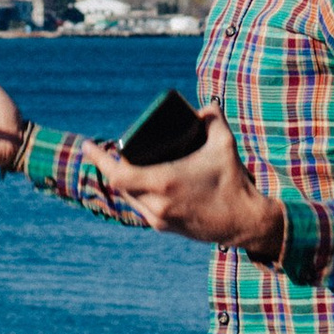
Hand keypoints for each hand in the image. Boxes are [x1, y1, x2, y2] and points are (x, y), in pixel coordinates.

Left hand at [82, 109, 284, 259]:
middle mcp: (156, 204)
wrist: (245, 222)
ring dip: (124, 180)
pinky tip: (141, 182)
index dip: (98, 159)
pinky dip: (137, 193)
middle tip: (111, 148)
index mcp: (164, 182)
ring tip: (127, 162)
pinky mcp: (165, 227)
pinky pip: (141, 207)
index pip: (117, 173)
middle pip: (119, 184)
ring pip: (129, 197)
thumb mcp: (224, 142)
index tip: (87, 145)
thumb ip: (213, 117)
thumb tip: (203, 106)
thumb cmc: (234, 180)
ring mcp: (159, 219)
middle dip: (112, 165)